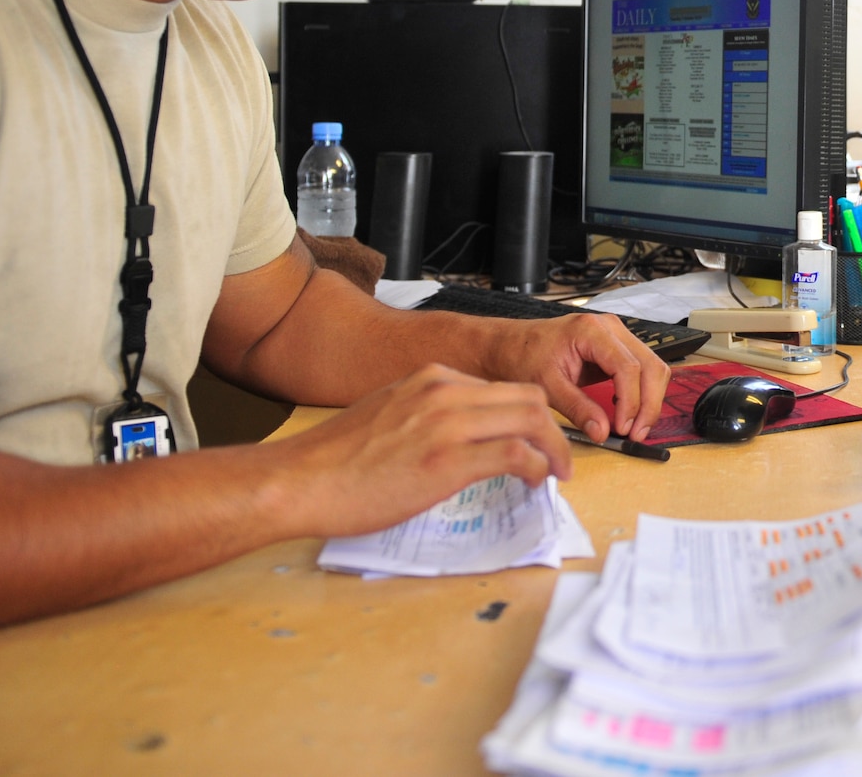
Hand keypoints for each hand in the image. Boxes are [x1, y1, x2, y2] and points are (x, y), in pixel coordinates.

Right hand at [271, 364, 572, 537]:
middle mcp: (444, 392)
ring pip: (531, 419)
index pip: (502, 387)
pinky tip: (535, 481)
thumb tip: (456, 434)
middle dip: (554, 427)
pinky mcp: (449, 461)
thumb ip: (425, 413)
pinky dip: (537, 466)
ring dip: (555, 448)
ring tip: (557, 472)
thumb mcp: (388, 413)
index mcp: (430, 379)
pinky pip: (516, 453)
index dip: (529, 415)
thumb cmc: (337, 459)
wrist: (301, 480)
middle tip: (560, 457)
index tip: (536, 438)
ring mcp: (448, 424)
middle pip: (528, 397)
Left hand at [472, 311, 669, 443]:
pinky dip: (641, 393)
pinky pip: (642, 369)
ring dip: (649, 400)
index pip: (628, 367)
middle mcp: (610, 327)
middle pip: (650, 366)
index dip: (631, 402)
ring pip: (652, 367)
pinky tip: (626, 413)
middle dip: (648, 404)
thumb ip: (578, 409)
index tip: (623, 428)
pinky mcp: (616, 347)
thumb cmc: (522, 357)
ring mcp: (616, 335)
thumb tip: (603, 432)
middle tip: (636, 434)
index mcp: (591, 331)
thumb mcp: (547, 387)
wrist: (509, 345)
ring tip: (634, 428)